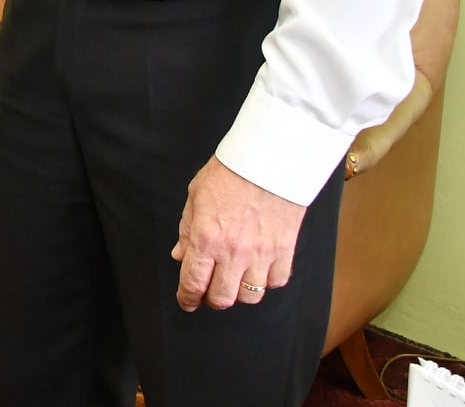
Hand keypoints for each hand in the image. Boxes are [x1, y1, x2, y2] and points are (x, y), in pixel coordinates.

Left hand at [171, 156, 305, 310]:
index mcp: (206, 238)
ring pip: (250, 296)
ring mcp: (261, 255)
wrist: (268, 161)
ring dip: (239, 292)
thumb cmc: (229, 174)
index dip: (187, 298)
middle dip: (211, 300)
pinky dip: (266, 282)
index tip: (187, 302)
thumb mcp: (196, 196)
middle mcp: (233, 252)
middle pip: (222, 298)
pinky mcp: (284, 251)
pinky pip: (276, 282)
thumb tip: (180, 256)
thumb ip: (187, 230)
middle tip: (208, 292)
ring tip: (233, 280)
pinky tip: (258, 270)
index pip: (193, 282)